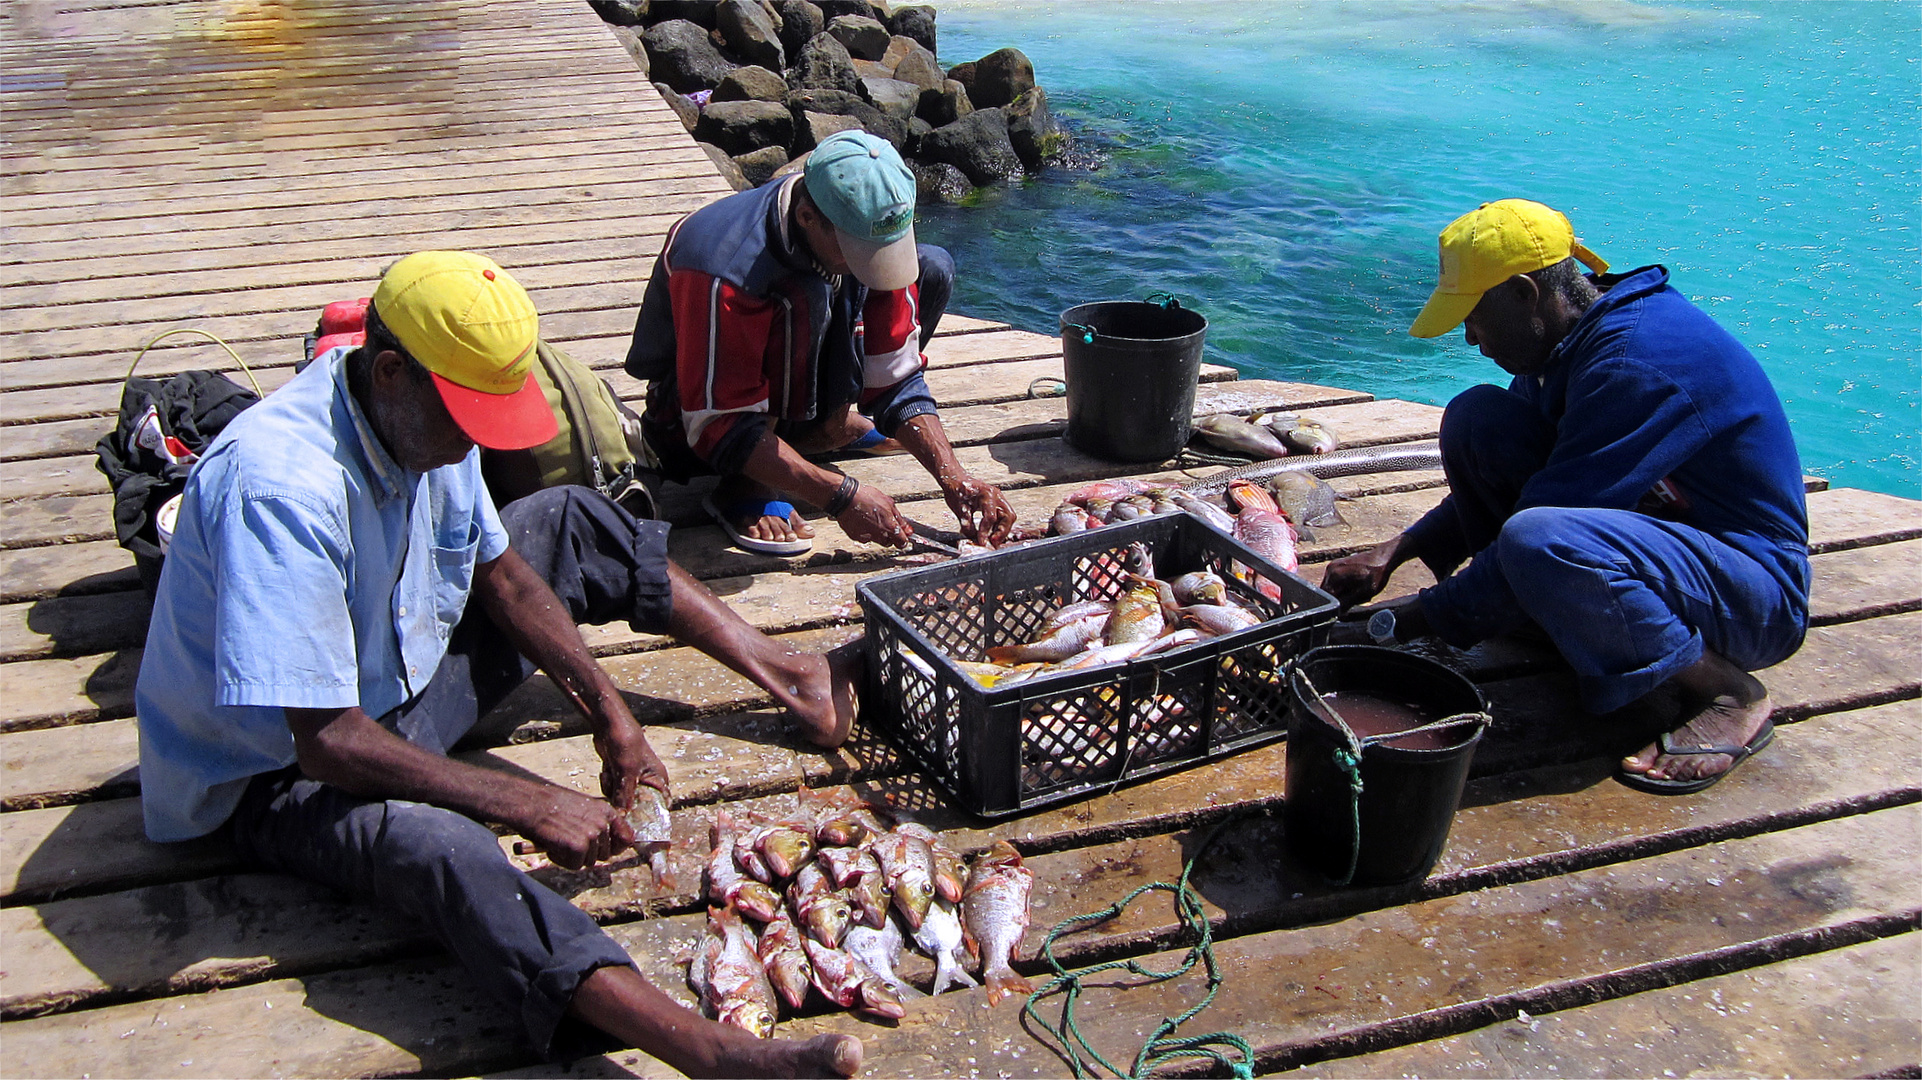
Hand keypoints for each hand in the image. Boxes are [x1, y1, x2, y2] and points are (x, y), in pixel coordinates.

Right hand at [520, 787, 634, 869]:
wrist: (531, 804)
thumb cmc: (550, 806)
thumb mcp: (582, 808)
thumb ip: (596, 824)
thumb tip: (608, 846)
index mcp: (606, 811)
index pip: (627, 837)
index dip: (616, 848)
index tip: (607, 852)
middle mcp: (602, 823)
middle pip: (605, 855)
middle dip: (588, 854)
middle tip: (568, 843)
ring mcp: (592, 835)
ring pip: (589, 862)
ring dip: (573, 858)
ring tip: (559, 842)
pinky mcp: (579, 847)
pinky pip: (575, 866)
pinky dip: (561, 861)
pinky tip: (553, 847)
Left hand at [592, 702, 668, 810]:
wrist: (609, 725)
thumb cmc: (626, 741)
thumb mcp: (627, 770)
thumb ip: (625, 794)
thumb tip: (623, 815)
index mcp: (658, 778)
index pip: (661, 803)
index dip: (651, 814)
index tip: (636, 820)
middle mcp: (647, 781)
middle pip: (638, 804)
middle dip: (624, 799)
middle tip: (617, 788)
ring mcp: (632, 779)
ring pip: (621, 798)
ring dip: (612, 789)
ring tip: (611, 772)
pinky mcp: (619, 776)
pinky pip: (612, 790)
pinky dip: (607, 782)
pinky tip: (606, 770)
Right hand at [837, 483, 911, 546]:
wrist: (846, 498)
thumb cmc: (867, 498)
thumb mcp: (888, 503)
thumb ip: (899, 519)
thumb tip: (908, 530)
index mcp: (890, 527)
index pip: (902, 542)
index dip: (903, 539)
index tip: (902, 535)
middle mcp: (879, 536)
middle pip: (889, 542)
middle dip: (889, 535)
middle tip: (884, 522)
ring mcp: (867, 537)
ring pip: (876, 540)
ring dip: (877, 533)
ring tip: (870, 519)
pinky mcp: (856, 537)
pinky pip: (864, 537)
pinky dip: (864, 531)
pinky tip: (861, 520)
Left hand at [942, 474, 1015, 544]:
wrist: (956, 480)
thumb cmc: (957, 490)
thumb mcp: (958, 508)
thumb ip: (966, 523)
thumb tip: (973, 537)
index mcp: (986, 494)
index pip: (990, 517)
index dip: (986, 531)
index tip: (982, 542)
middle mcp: (996, 495)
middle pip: (1008, 516)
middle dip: (1002, 532)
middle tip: (994, 544)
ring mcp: (999, 498)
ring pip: (1009, 517)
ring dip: (1003, 530)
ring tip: (994, 541)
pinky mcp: (998, 503)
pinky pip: (1004, 516)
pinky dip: (1000, 526)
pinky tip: (992, 534)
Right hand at [1319, 537, 1402, 609]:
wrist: (1383, 558)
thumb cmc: (1375, 575)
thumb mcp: (1363, 593)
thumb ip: (1347, 603)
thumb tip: (1337, 614)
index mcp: (1334, 576)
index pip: (1328, 598)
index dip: (1337, 605)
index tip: (1349, 606)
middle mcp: (1330, 569)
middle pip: (1328, 592)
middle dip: (1340, 598)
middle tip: (1356, 598)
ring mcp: (1333, 566)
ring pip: (1332, 587)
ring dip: (1342, 592)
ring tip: (1358, 590)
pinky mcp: (1338, 564)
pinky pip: (1336, 581)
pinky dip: (1344, 586)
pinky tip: (1356, 584)